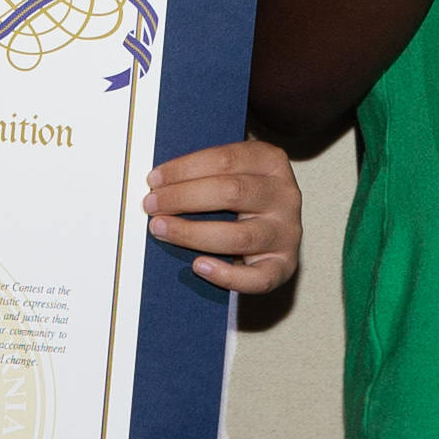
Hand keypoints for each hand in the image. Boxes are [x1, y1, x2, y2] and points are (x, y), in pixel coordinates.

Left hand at [150, 139, 302, 295]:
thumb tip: (158, 183)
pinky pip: (257, 278)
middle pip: (231, 192)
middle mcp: (284, 195)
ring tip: (161, 229)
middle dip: (183, 198)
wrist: (275, 227)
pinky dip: (226, 275)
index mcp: (271, 161)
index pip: (225, 159)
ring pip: (239, 236)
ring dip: (192, 234)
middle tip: (151, 205)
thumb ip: (205, 173)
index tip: (154, 179)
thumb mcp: (233, 172)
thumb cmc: (243, 197)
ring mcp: (287, 232)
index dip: (184, 169)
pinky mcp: (284, 266)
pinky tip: (199, 266)